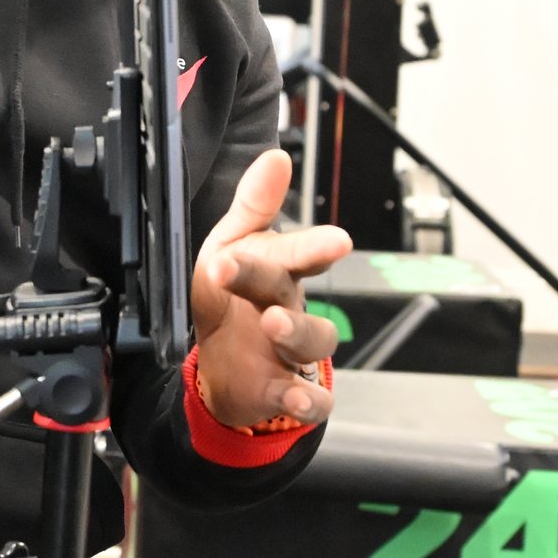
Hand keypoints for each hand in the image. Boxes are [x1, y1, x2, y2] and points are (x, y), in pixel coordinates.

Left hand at [191, 150, 351, 428]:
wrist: (221, 366)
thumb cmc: (232, 297)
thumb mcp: (230, 245)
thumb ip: (253, 206)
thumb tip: (275, 156)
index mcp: (277, 269)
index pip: (299, 253)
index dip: (317, 247)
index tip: (337, 241)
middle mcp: (289, 307)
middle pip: (296, 296)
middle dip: (289, 288)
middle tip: (274, 287)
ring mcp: (290, 351)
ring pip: (314, 342)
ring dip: (297, 333)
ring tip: (274, 323)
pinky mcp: (286, 390)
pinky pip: (312, 399)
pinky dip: (307, 400)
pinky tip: (294, 396)